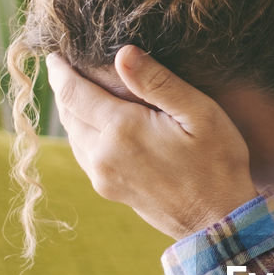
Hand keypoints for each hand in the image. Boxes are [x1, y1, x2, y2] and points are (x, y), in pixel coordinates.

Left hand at [45, 45, 257, 240]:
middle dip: (64, 88)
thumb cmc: (217, 164)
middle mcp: (103, 154)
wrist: (219, 221)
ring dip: (72, 111)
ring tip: (80, 92)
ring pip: (72, 134)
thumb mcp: (200, 114)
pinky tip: (96, 125)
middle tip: (65, 67)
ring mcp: (103, 176)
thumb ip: (159, 82)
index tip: (55, 54)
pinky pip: (83, 154)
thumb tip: (123, 53)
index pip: (73, 92)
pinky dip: (82, 134)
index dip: (59, 70)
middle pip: (68, 113)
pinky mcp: (109, 190)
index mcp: (122, 130)